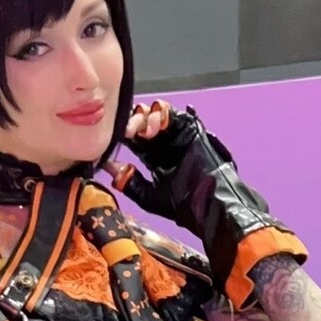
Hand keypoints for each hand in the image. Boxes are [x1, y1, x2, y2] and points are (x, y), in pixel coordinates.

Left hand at [102, 102, 297, 305]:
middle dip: (133, 123)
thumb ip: (129, 182)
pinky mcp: (189, 129)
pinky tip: (154, 127)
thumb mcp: (148, 197)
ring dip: (146, 118)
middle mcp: (165, 145)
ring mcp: (177, 135)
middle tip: (129, 132)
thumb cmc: (185, 207)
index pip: (134, 140)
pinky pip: (172, 113)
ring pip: (156, 114)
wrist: (210, 205)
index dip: (123, 135)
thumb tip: (110, 169)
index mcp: (155, 160)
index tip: (115, 139)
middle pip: (143, 122)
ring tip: (144, 131)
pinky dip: (160, 115)